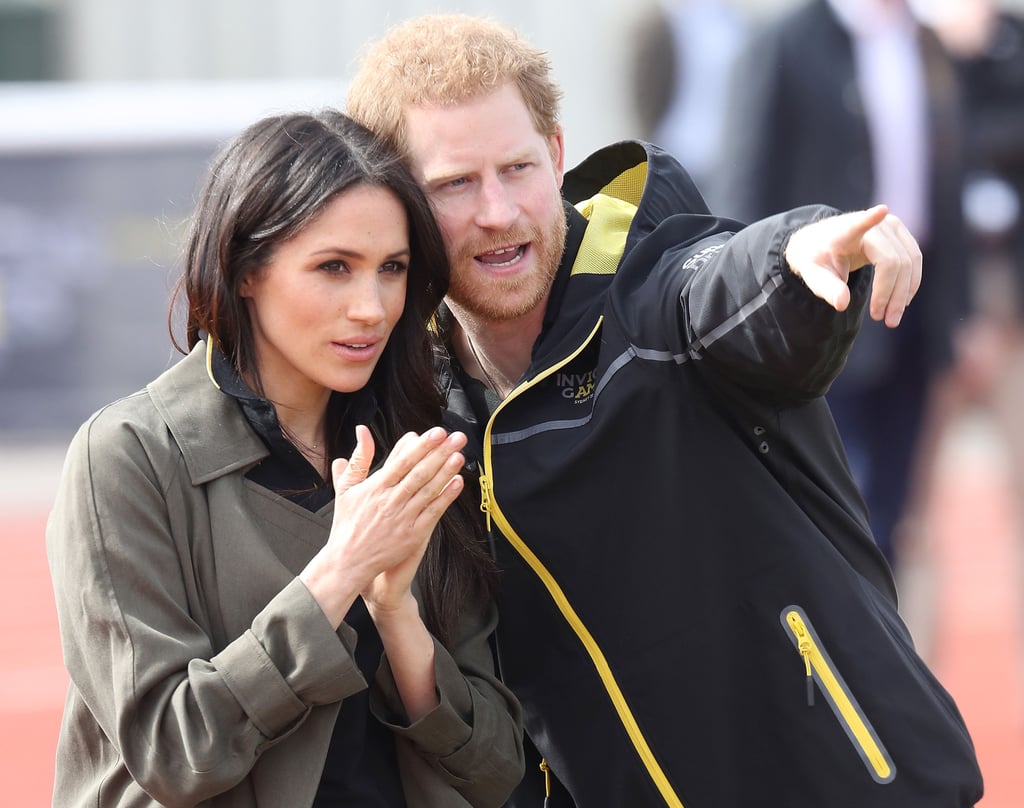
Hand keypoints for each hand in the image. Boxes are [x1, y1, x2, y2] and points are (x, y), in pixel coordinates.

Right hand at [300, 424, 466, 626]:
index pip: (403, 461)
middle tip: (457, 437)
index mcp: (375, 488)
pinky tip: (457, 483)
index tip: (437, 432)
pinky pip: (433, 513)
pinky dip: (445, 497)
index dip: (422, 446)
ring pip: (428, 490)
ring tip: (460, 455)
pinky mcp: (412, 536)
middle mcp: (390, 501)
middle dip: (439, 453)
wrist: (348, 562)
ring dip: (446, 472)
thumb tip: (362, 430)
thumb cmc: (347, 525)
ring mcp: (402, 519)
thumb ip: (359, 458)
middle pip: (419, 472)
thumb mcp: (347, 488)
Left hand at [784, 204, 921, 327]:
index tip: (881, 211)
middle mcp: (874, 224)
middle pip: (894, 261)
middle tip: (884, 320)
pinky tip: (901, 302)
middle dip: (892, 294)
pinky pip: (914, 259)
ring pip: (910, 261)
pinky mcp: (901, 234)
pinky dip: (910, 283)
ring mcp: (892, 226)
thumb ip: (826, 288)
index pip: (859, 224)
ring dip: (904, 293)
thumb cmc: (817, 258)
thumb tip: (842, 304)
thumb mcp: (812, 275)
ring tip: (891, 318)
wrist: (823, 242)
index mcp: (845, 231)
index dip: (870, 219)